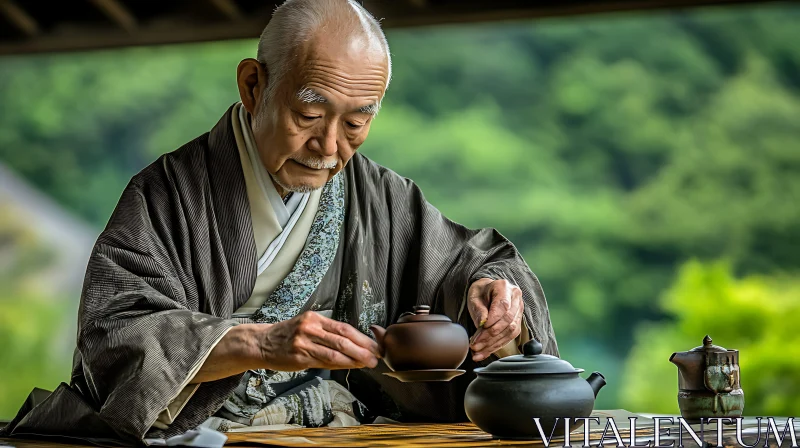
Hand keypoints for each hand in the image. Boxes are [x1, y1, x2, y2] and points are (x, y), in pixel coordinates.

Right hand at [257, 311, 380, 370]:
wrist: (261, 343)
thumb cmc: (287, 336)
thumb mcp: (307, 327)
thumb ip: (328, 335)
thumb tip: (354, 346)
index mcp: (314, 318)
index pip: (344, 327)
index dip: (362, 337)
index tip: (374, 345)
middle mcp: (310, 327)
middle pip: (342, 339)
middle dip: (363, 348)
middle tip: (376, 356)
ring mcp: (304, 342)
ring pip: (335, 352)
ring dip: (355, 358)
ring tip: (368, 363)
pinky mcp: (299, 356)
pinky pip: (324, 361)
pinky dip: (340, 365)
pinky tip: (350, 366)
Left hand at [467, 278, 523, 361]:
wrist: (486, 292)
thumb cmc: (479, 293)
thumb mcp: (474, 297)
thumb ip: (478, 309)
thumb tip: (482, 323)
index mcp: (504, 287)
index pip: (503, 305)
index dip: (493, 319)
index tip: (481, 328)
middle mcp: (515, 298)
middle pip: (508, 320)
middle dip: (490, 335)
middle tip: (475, 344)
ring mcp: (518, 310)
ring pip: (510, 330)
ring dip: (493, 343)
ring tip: (477, 351)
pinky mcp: (517, 322)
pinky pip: (509, 336)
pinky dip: (496, 346)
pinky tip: (484, 352)